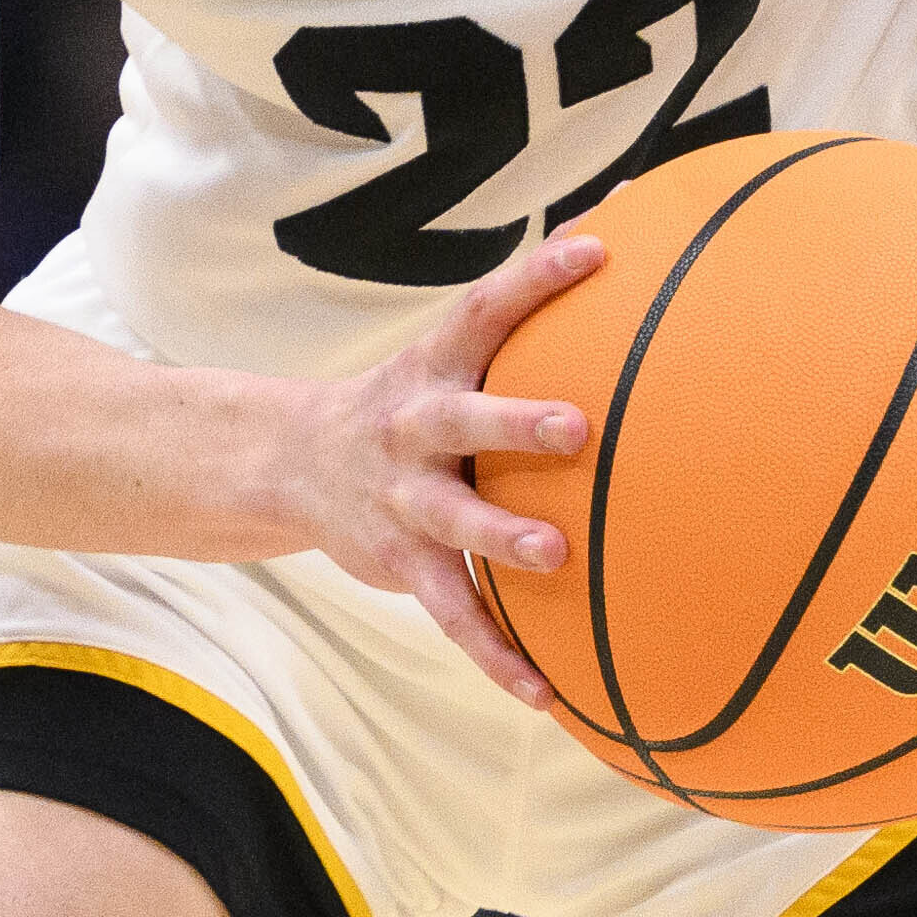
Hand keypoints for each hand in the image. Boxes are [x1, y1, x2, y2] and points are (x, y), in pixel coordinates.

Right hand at [272, 231, 605, 708]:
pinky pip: (452, 613)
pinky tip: (545, 692)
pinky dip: (496, 655)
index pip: (484, 308)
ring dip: (499, 535)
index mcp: (435, 365)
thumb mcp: (450, 352)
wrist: (289, 463)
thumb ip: (526, 313)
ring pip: (451, 519)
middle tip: (576, 427)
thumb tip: (628, 224)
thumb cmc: (411, 399)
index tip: (597, 248)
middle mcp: (413, 425)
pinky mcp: (401, 563)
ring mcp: (402, 497)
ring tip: (552, 552)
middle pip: (461, 419)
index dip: (536, 277)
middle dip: (515, 422)